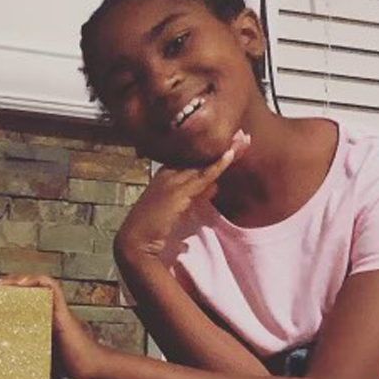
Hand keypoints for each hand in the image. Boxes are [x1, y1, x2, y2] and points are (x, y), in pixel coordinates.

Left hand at [0, 274, 102, 378]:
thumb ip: (24, 348)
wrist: (91, 368)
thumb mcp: (39, 353)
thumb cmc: (70, 365)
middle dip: (4, 285)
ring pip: (36, 283)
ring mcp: (56, 308)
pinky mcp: (63, 310)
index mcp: (42, 318)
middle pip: (26, 288)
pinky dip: (35, 281)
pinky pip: (51, 287)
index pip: (21, 299)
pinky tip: (20, 284)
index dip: (4, 295)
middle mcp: (48, 309)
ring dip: (15, 280)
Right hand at [115, 130, 250, 260]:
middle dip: (222, 145)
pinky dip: (218, 165)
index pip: (193, 160)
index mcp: (165, 176)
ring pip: (203, 162)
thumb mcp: (178, 208)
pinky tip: (231, 155)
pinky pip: (202, 176)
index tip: (231, 144)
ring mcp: (171, 181)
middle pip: (199, 156)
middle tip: (242, 135)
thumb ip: (196, 195)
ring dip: (225, 151)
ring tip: (243, 139)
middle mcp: (167, 174)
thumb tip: (214, 186)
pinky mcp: (177, 192)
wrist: (135, 242)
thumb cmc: (153, 229)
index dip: (212, 152)